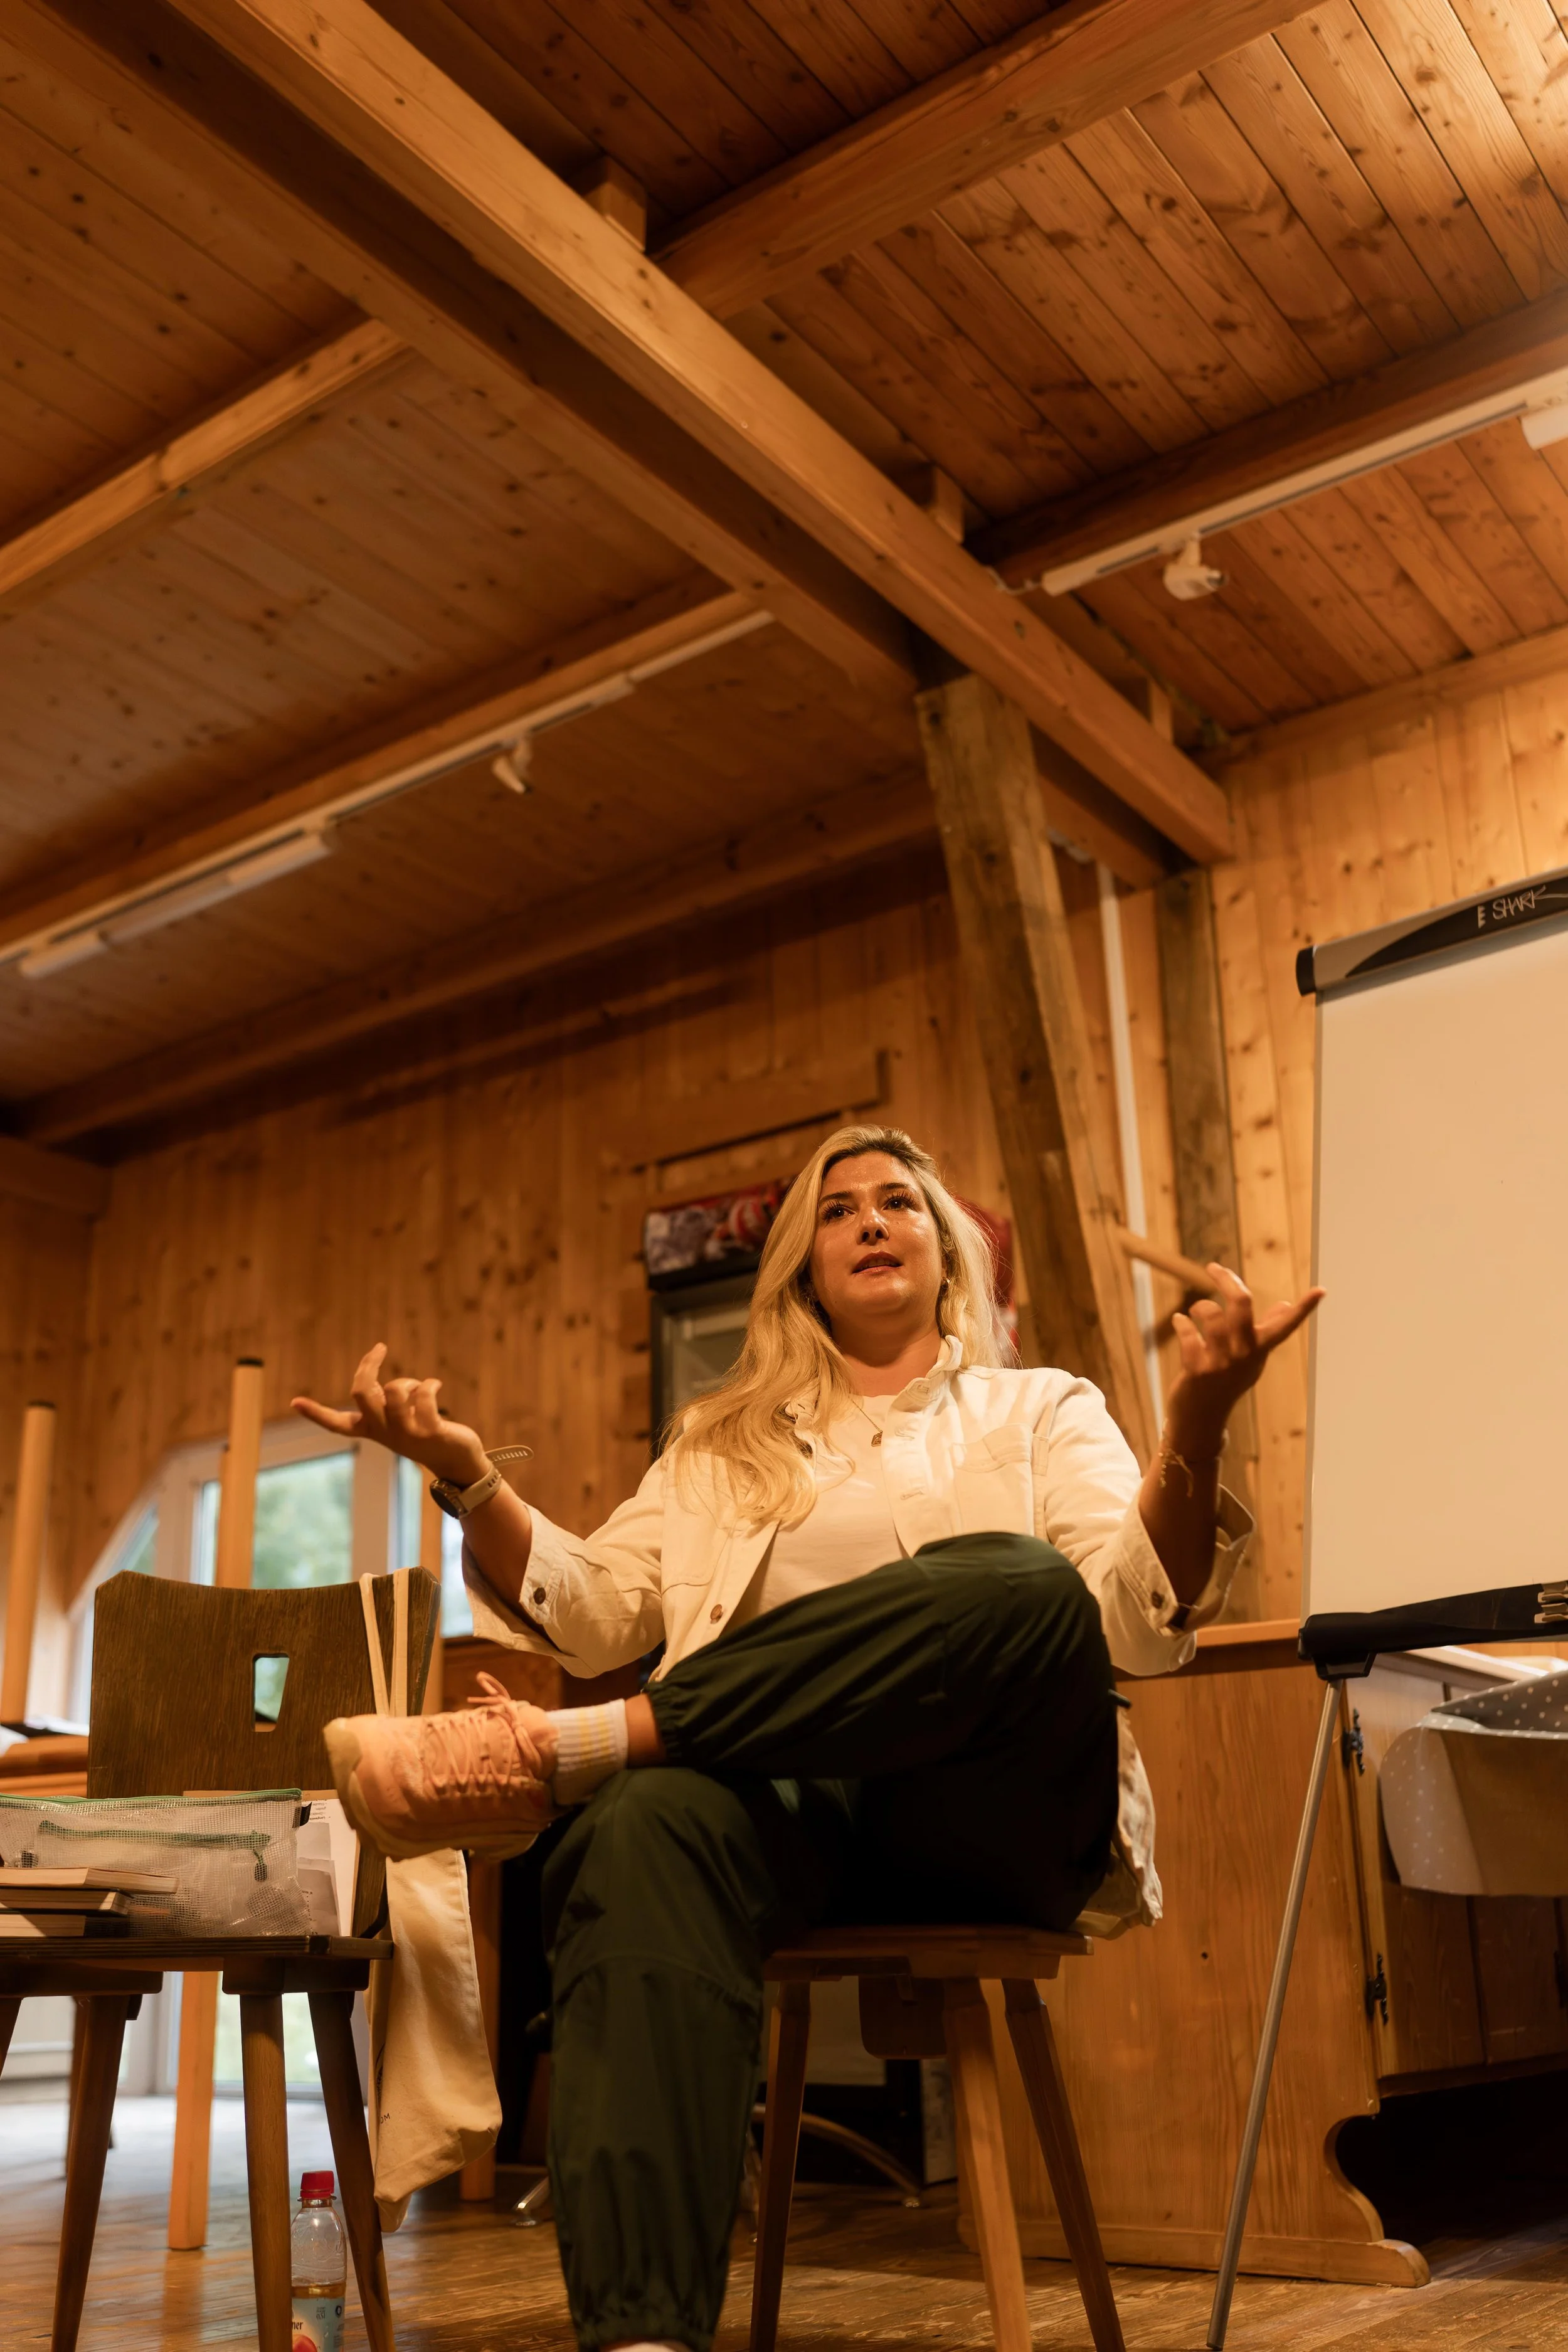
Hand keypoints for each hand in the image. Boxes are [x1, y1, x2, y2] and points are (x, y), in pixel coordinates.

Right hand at [292, 1343, 488, 1486]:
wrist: (455, 1462)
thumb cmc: (424, 1433)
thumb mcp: (396, 1419)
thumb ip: (382, 1402)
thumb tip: (367, 1380)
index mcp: (372, 1430)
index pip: (337, 1424)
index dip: (315, 1413)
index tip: (294, 1402)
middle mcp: (384, 1432)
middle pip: (362, 1393)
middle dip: (368, 1366)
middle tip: (378, 1349)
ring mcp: (406, 1433)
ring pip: (396, 1391)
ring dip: (409, 1381)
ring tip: (419, 1387)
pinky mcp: (429, 1431)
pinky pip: (424, 1395)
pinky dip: (429, 1384)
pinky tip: (435, 1386)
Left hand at [1165, 1265, 1323, 1453]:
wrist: (1202, 1417)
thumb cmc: (1227, 1381)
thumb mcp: (1251, 1358)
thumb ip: (1267, 1330)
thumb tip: (1285, 1304)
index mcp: (1260, 1349)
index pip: (1287, 1326)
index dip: (1304, 1308)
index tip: (1321, 1290)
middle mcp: (1244, 1355)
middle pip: (1241, 1304)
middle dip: (1227, 1280)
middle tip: (1214, 1268)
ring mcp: (1221, 1363)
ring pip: (1211, 1315)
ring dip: (1199, 1306)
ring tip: (1195, 1310)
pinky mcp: (1197, 1371)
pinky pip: (1188, 1335)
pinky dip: (1182, 1323)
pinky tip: (1180, 1321)